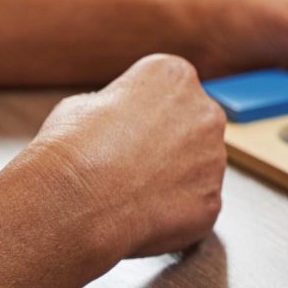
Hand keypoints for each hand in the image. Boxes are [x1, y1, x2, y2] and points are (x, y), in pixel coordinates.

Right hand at [29, 54, 226, 257]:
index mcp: (175, 75)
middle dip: (168, 143)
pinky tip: (145, 212)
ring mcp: (214, 157)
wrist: (74, 200)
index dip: (143, 113)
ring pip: (199, 166)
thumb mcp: (85, 103)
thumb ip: (118, 105)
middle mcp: (206, 110)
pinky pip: (197, 203)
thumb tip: (120, 118)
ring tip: (135, 190)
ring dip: (175, 176)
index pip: (169, 90)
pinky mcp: (212, 199)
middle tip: (132, 163)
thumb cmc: (73, 146)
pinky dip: (176, 211)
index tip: (123, 130)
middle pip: (192, 125)